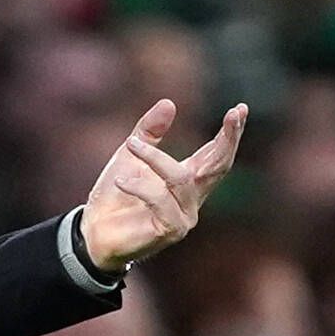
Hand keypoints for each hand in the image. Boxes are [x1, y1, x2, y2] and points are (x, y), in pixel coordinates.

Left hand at [79, 98, 247, 271]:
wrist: (92, 232)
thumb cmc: (114, 196)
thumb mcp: (131, 155)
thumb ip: (149, 131)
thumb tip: (169, 103)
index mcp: (189, 181)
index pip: (217, 155)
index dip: (230, 134)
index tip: (241, 109)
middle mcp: (193, 199)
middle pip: (219, 167)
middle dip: (227, 140)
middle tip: (234, 114)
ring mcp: (185, 217)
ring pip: (180, 178)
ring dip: (155, 158)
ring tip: (131, 145)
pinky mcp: (170, 230)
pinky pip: (160, 199)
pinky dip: (140, 186)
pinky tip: (120, 180)